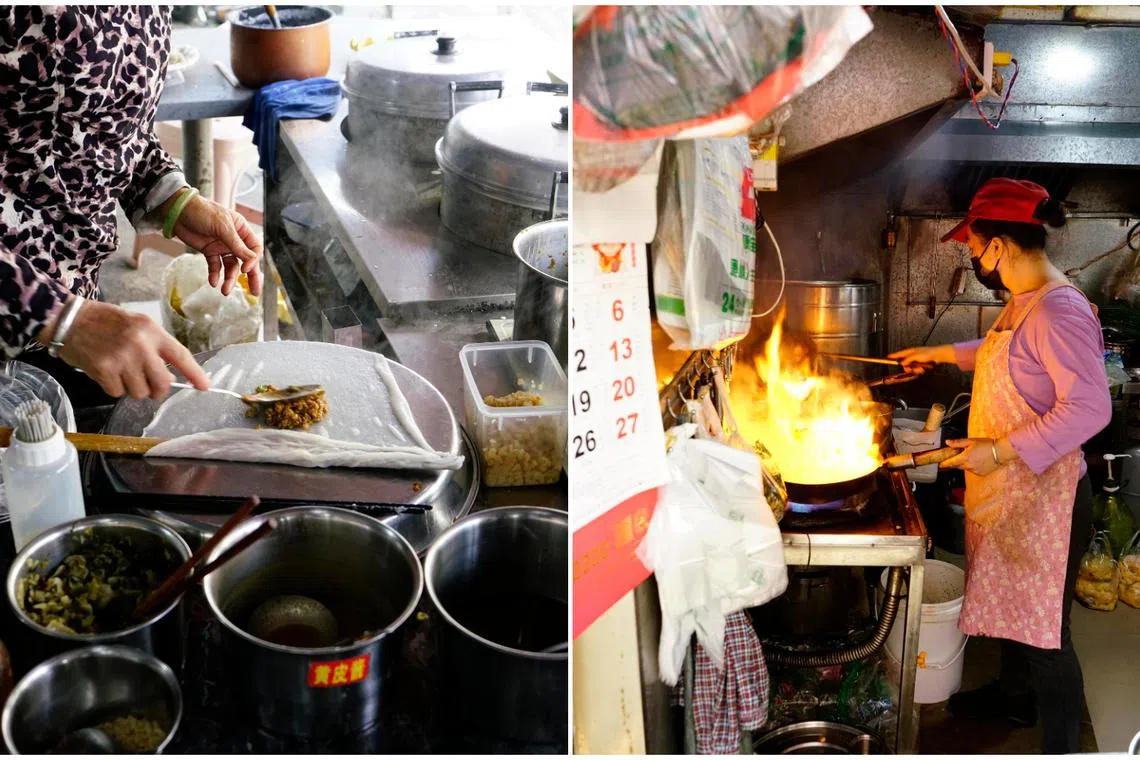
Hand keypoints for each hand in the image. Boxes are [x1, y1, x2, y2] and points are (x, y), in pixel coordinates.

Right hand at [48, 300, 209, 399]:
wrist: (69, 319)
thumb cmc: (105, 321)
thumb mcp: (137, 324)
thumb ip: (155, 346)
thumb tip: (170, 375)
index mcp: (152, 331)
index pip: (180, 356)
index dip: (195, 374)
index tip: (205, 386)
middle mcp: (140, 345)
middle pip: (162, 384)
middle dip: (157, 389)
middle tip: (148, 383)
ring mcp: (122, 359)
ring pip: (140, 392)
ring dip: (132, 388)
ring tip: (122, 372)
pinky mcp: (104, 371)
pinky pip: (118, 393)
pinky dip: (113, 388)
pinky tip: (107, 373)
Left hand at [165, 190, 262, 296]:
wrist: (177, 211)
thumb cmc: (202, 211)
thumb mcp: (222, 226)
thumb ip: (236, 244)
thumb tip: (251, 260)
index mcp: (241, 229)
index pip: (254, 249)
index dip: (252, 260)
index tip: (245, 269)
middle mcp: (234, 240)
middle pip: (246, 261)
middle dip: (250, 277)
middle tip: (254, 292)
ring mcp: (221, 247)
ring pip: (230, 267)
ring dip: (229, 279)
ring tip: (225, 291)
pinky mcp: (209, 252)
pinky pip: (215, 266)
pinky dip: (215, 275)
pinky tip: (213, 282)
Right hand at [888, 345, 954, 375]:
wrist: (938, 355)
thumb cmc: (928, 353)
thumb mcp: (916, 356)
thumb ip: (907, 360)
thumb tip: (901, 363)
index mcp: (910, 351)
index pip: (899, 354)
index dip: (893, 356)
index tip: (888, 357)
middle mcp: (912, 355)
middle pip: (905, 363)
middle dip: (908, 368)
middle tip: (911, 369)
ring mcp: (917, 359)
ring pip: (911, 367)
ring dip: (915, 370)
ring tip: (921, 368)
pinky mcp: (921, 363)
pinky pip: (917, 369)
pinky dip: (919, 370)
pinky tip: (923, 369)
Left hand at [940, 437, 1000, 475]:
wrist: (1001, 452)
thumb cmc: (987, 445)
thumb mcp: (971, 441)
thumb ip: (958, 443)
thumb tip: (947, 442)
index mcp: (965, 457)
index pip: (950, 462)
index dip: (944, 464)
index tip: (940, 465)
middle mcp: (969, 466)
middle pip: (957, 465)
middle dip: (956, 461)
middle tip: (960, 455)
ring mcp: (975, 471)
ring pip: (965, 468)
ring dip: (966, 463)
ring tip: (973, 455)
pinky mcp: (980, 473)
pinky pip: (973, 470)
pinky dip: (973, 466)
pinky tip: (978, 460)